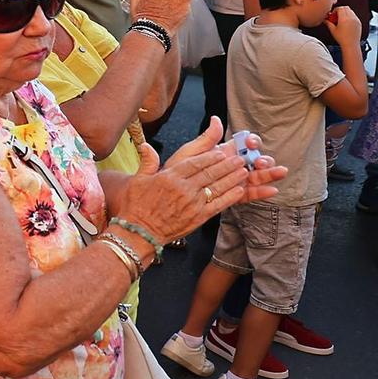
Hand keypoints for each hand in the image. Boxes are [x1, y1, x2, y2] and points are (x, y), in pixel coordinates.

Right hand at [116, 117, 284, 246]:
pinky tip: (239, 190)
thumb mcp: (137, 181)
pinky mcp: (198, 217)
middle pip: (210, 173)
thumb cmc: (135, 207)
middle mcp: (183, 189)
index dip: (210, 157)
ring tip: (243, 171)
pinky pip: (218, 205)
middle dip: (227, 165)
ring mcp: (192, 203)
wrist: (139, 232)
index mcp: (169, 177)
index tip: (221, 152)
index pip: (195, 163)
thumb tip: (146, 146)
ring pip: (217, 187)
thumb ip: (147, 162)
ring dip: (232, 178)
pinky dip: (230, 197)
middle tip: (239, 159)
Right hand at [328, 5, 360, 48]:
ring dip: (345, 12)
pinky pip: (354, 15)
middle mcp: (351, 18)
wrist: (351, 44)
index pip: (340, 8)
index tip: (332, 15)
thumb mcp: (333, 30)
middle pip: (346, 7)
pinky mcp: (359, 22)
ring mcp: (356, 20)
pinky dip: (349, 16)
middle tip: (336, 16)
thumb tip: (324, 20)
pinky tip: (346, 23)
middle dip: (340, 10)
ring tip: (341, 20)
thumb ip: (328, 23)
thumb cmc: (342, 39)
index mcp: (344, 19)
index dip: (335, 10)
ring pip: (350, 11)